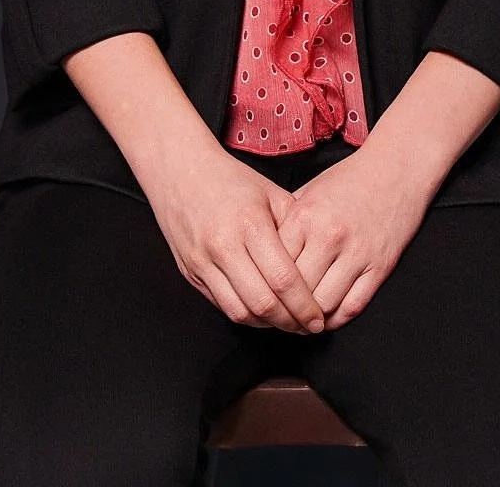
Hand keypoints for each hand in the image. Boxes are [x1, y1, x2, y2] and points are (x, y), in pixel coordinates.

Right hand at [141, 143, 326, 333]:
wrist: (180, 171)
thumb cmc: (230, 180)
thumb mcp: (270, 193)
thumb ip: (295, 227)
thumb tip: (318, 265)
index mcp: (249, 223)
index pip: (283, 279)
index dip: (305, 306)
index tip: (319, 319)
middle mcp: (223, 245)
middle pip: (262, 303)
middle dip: (290, 322)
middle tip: (307, 327)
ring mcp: (202, 261)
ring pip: (240, 312)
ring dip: (267, 325)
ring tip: (286, 322)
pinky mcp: (190, 273)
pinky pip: (221, 306)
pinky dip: (245, 315)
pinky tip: (261, 312)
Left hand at [275, 146, 436, 328]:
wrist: (396, 168)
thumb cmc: (349, 179)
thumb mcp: (309, 191)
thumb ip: (286, 220)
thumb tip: (262, 251)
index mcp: (305, 216)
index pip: (274, 266)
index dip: (265, 286)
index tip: (262, 296)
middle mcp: (329, 236)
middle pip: (297, 290)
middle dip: (286, 308)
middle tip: (279, 317)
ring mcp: (357, 253)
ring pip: (324, 304)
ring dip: (311, 319)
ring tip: (301, 321)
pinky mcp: (380, 266)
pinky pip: (353, 306)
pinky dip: (337, 319)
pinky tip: (327, 318)